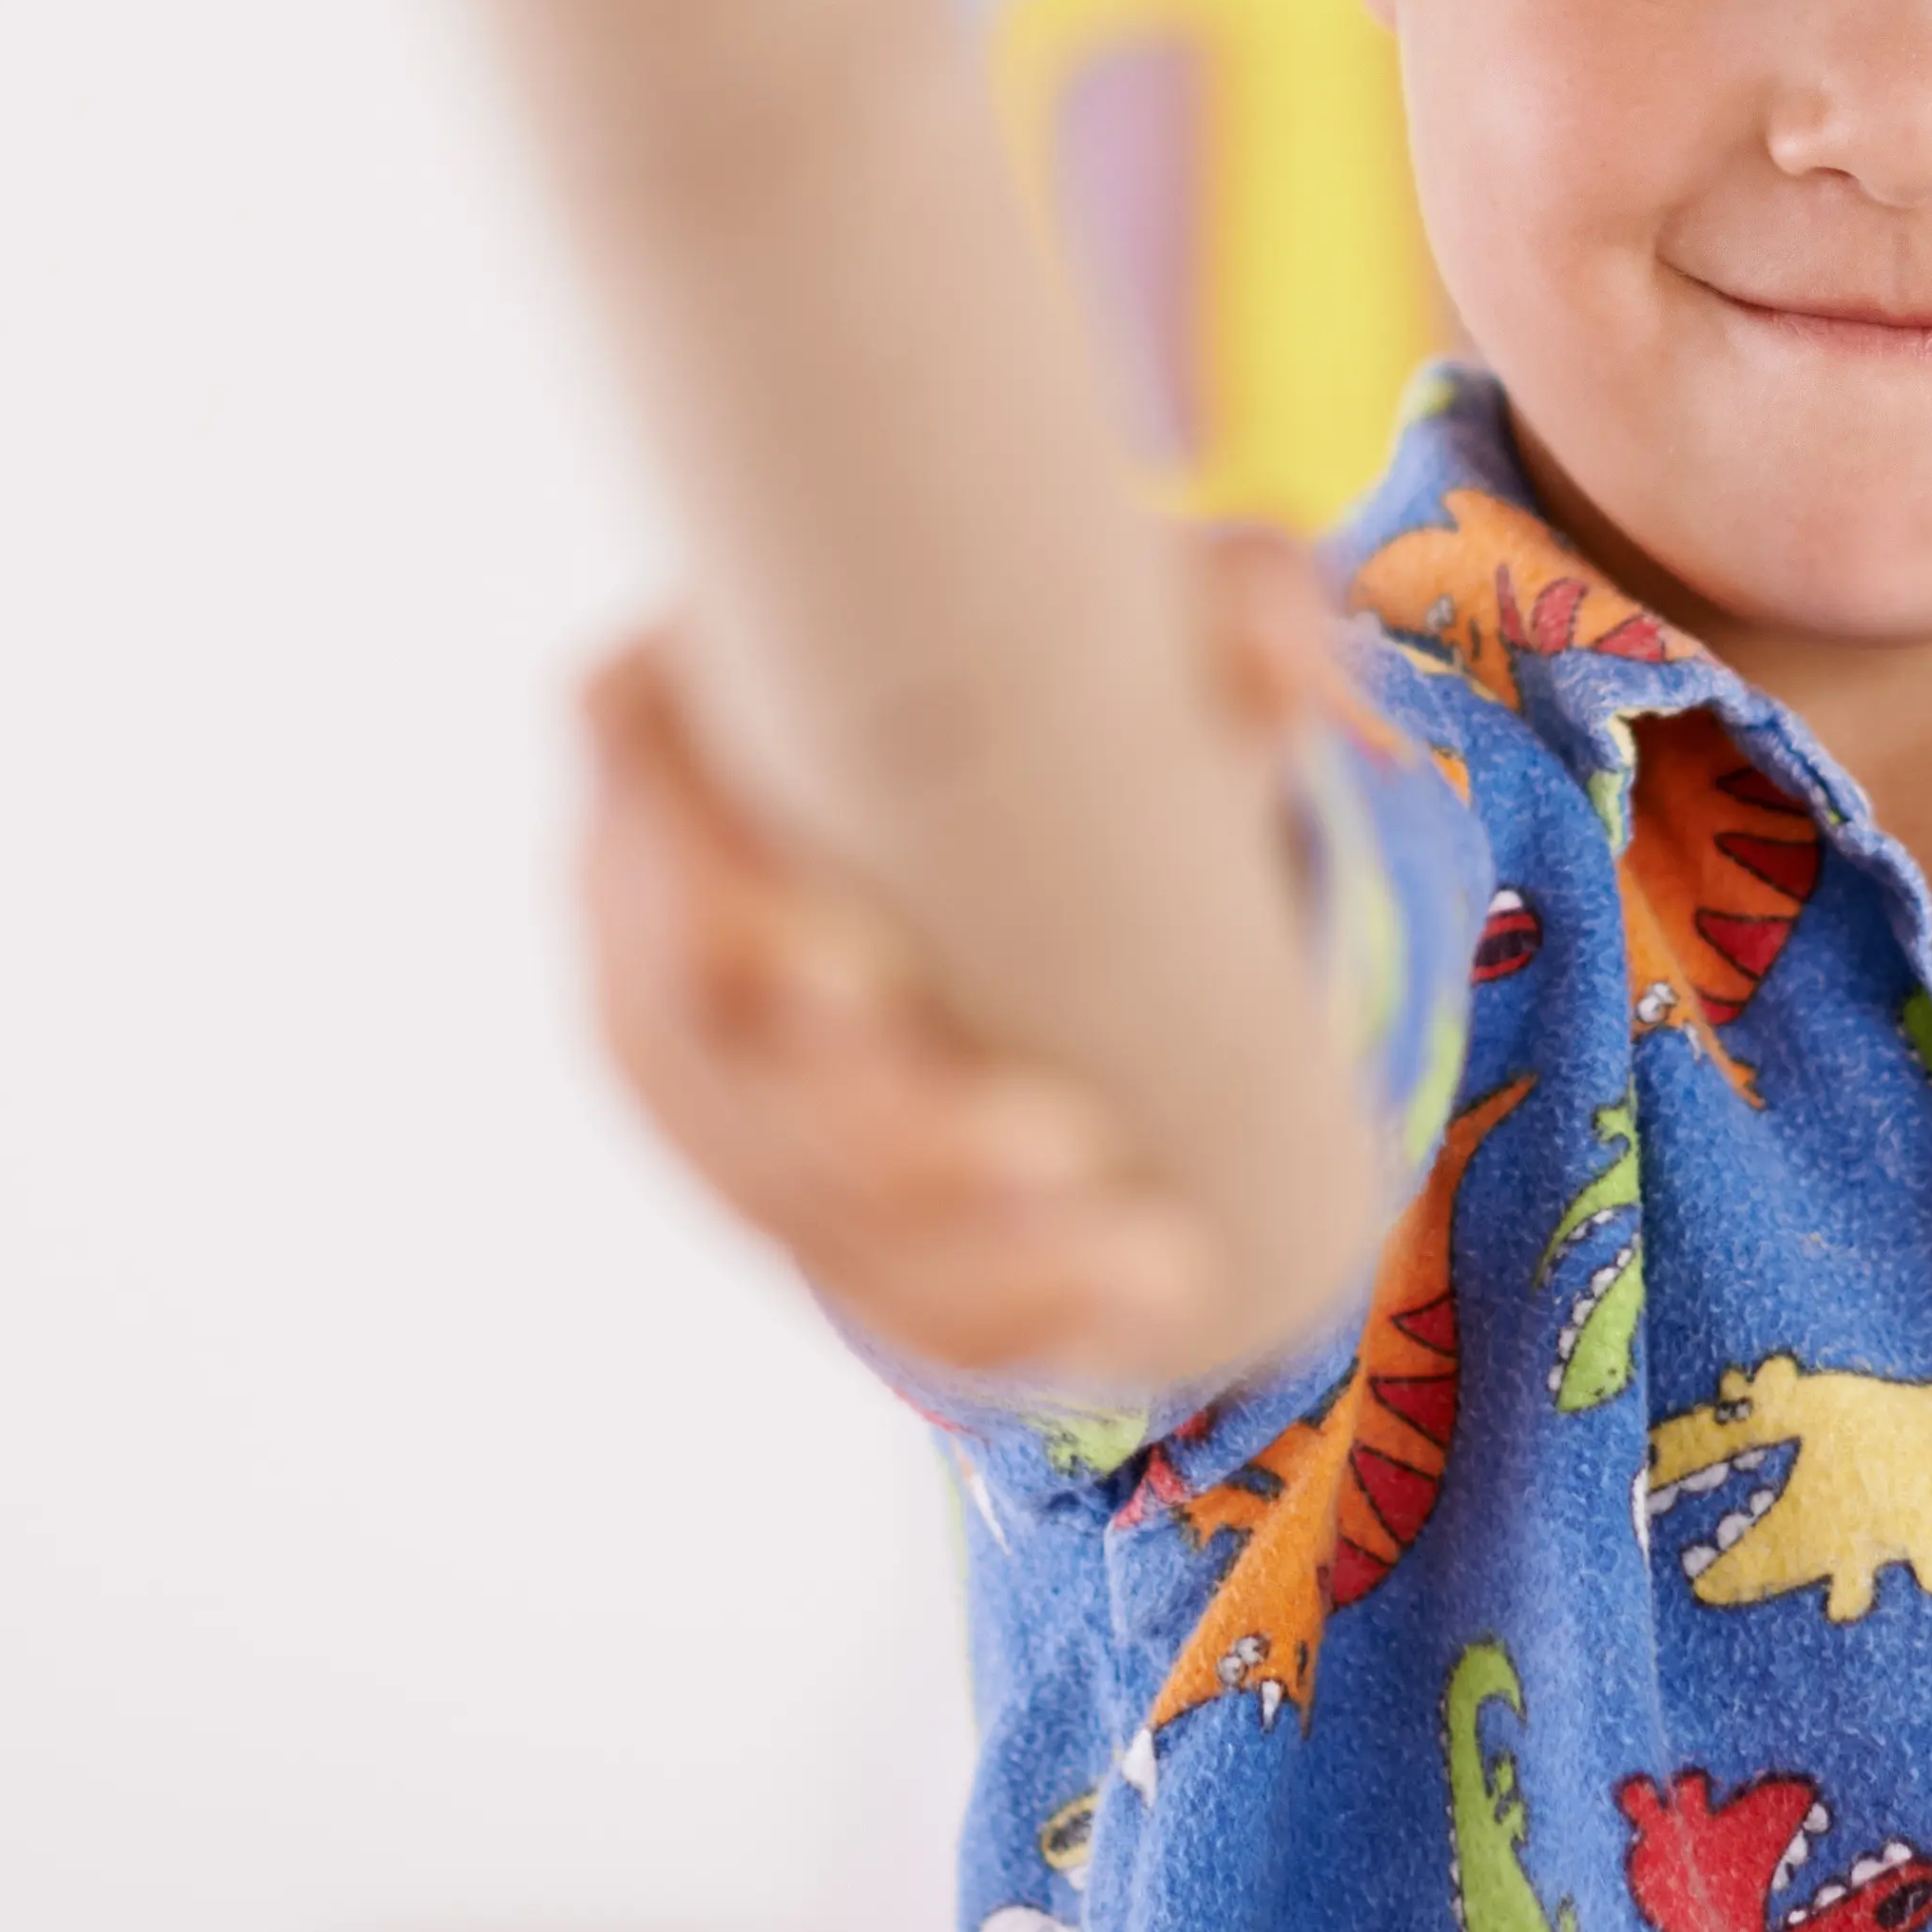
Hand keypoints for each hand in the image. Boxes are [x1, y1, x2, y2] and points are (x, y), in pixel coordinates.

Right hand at [575, 532, 1353, 1394]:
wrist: (1043, 768)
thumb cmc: (1065, 653)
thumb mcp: (1159, 602)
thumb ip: (1232, 604)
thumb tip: (1285, 672)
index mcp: (674, 715)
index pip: (646, 819)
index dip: (719, 920)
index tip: (873, 984)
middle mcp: (645, 889)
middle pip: (715, 1052)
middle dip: (886, 1133)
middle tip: (1076, 1149)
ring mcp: (694, 1052)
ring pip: (782, 1190)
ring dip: (956, 1257)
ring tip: (1150, 1259)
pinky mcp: (773, 1166)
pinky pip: (845, 1268)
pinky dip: (980, 1312)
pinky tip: (1114, 1330)